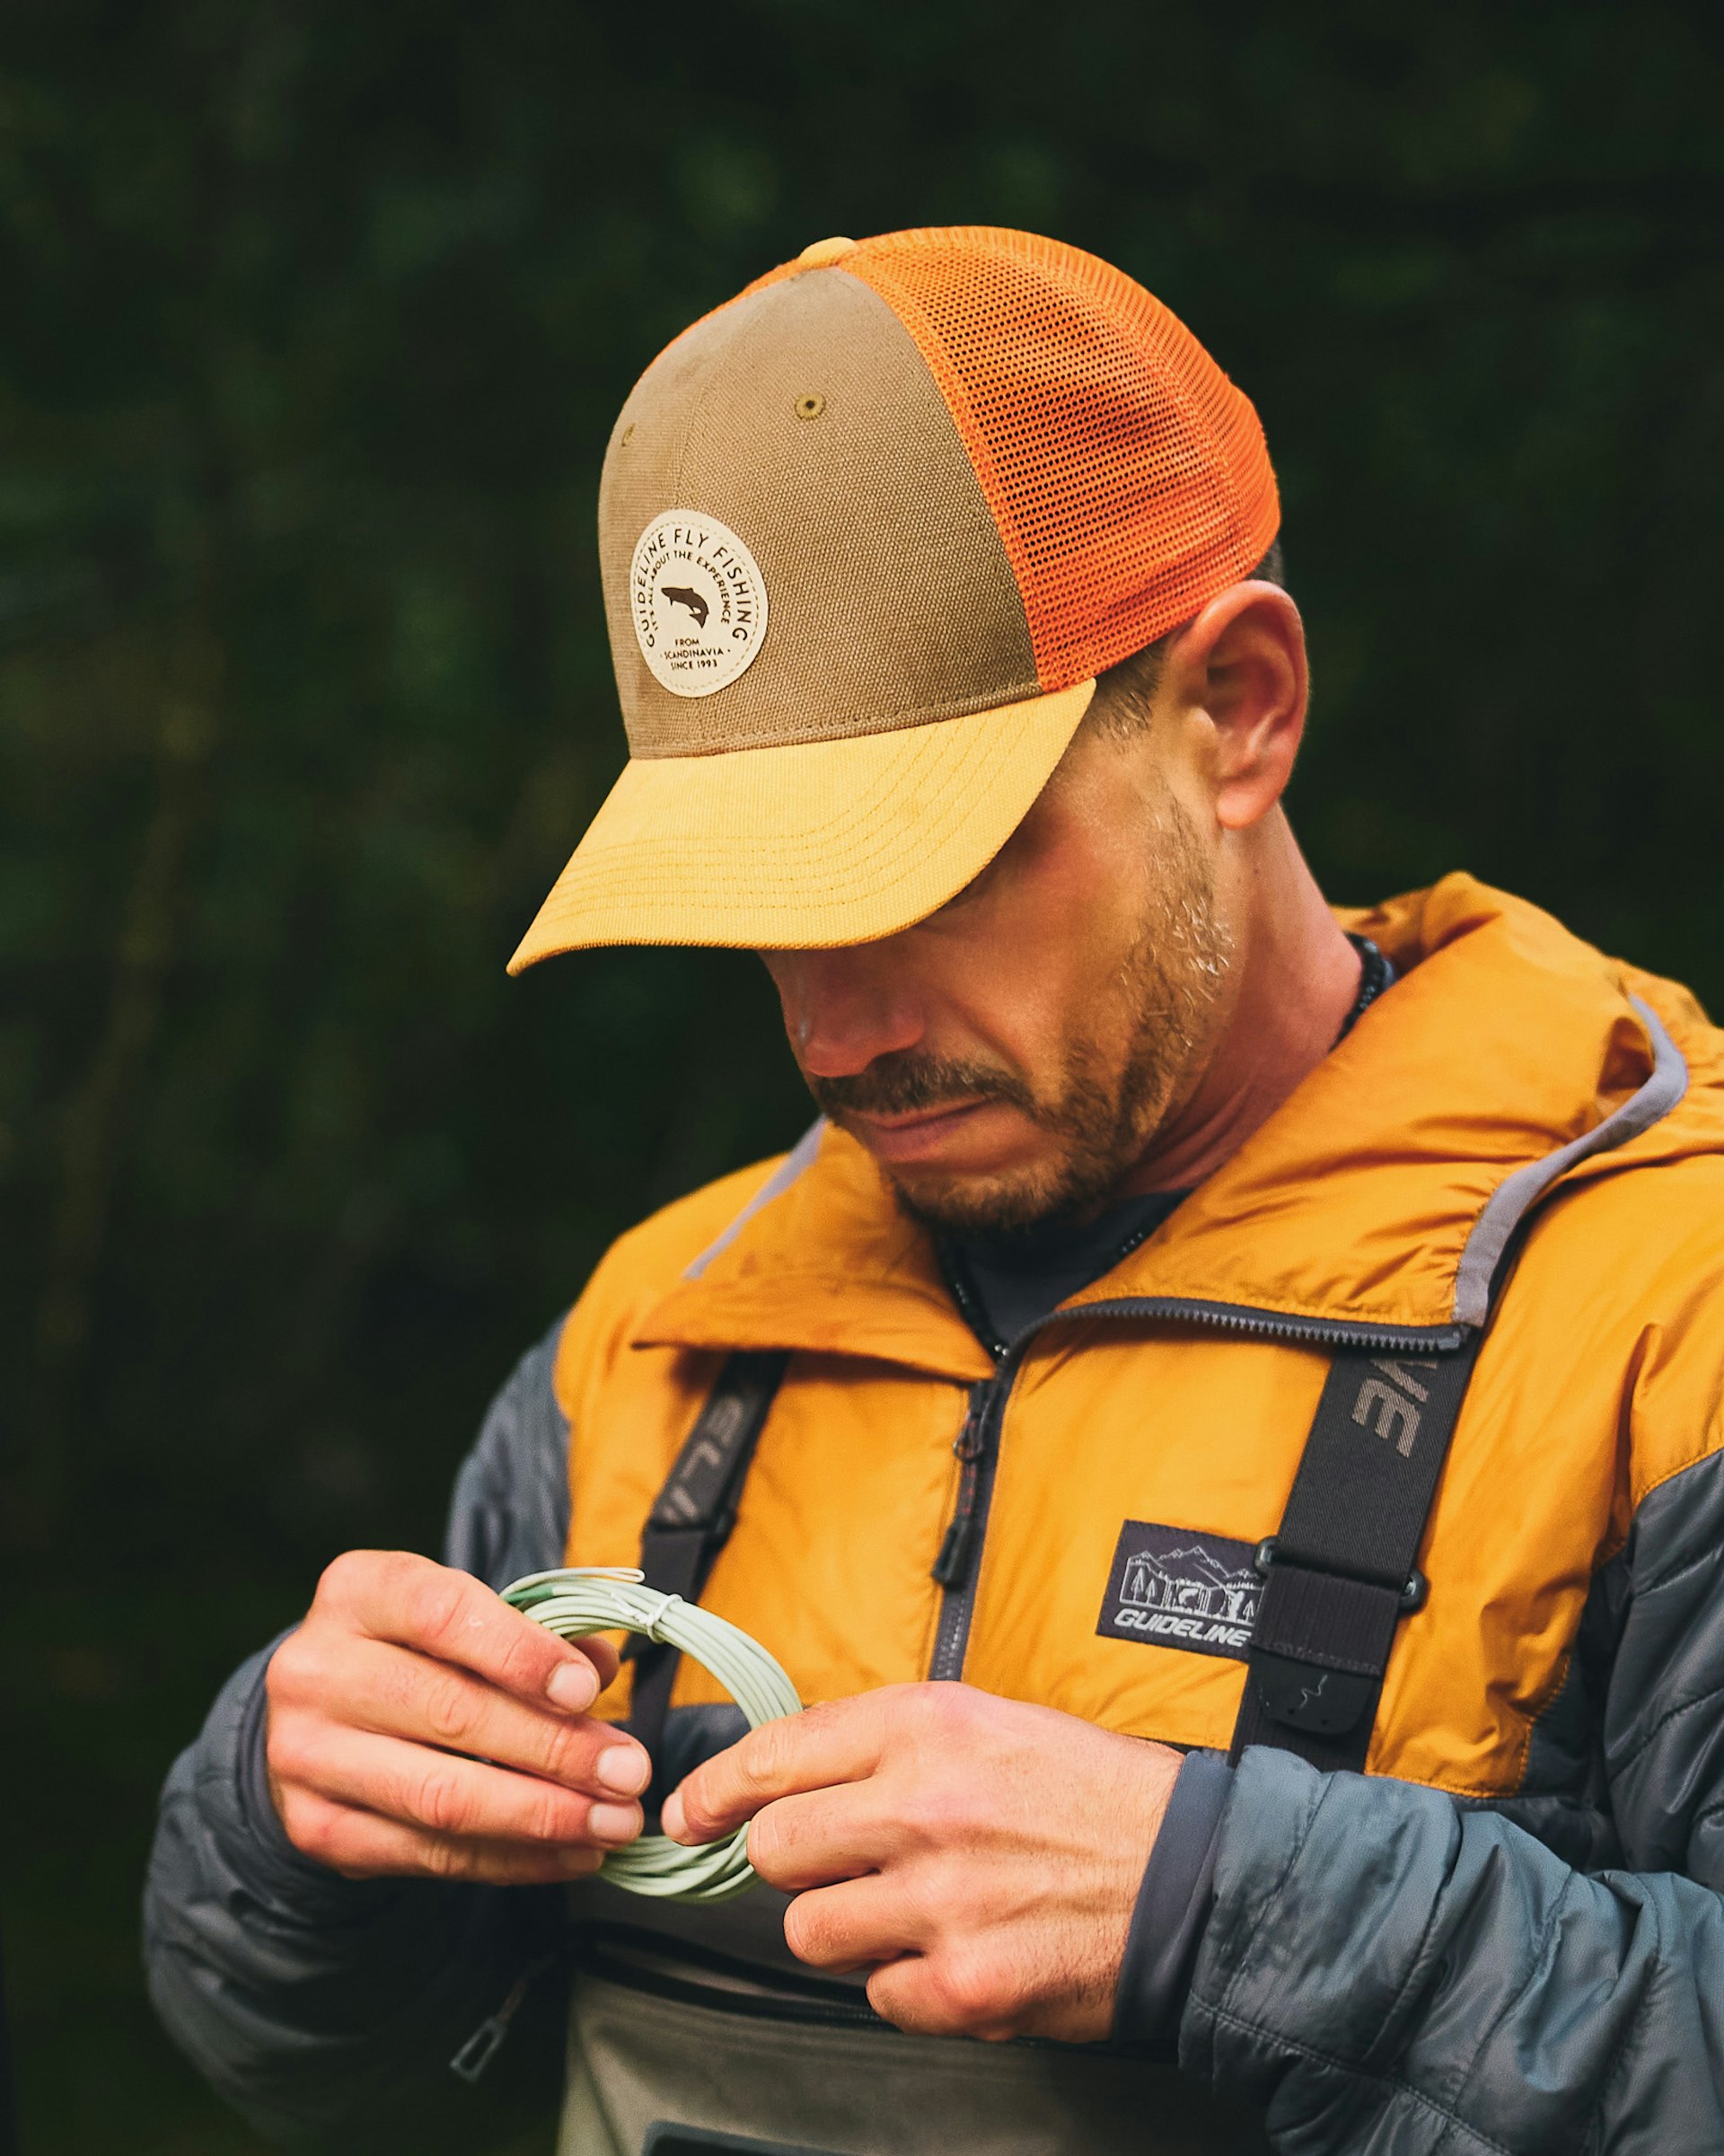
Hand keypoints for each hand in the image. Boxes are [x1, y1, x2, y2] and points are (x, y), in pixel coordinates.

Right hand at [265, 1550, 650, 1883]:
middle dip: (555, 1748)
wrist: (322, 1714)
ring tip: (613, 1822)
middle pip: (450, 1713)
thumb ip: (534, 1631)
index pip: (442, 1614)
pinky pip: (428, 1854)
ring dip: (543, 1816)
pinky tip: (571, 1852)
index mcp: (357, 1592)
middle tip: (630, 1772)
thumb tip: (599, 1667)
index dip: (521, 1654)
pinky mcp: (315, 1828)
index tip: (588, 1690)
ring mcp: (305, 1755)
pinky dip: (512, 1859)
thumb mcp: (463, 1615)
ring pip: (441, 1796)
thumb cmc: (417, 1650)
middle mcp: (316, 1669)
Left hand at [661, 1683, 1179, 2041]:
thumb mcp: (989, 1720)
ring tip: (905, 1909)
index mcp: (927, 1726)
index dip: (716, 1791)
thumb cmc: (1092, 1792)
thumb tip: (785, 1773)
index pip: (775, 1755)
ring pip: (809, 1933)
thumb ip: (886, 1742)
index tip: (692, 1813)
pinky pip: (878, 1996)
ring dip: (842, 1927)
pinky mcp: (967, 1987)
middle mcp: (925, 1807)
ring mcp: (943, 1902)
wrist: (1194, 1876)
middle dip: (790, 1863)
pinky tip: (954, 1950)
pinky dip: (905, 1983)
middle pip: (775, 1850)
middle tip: (832, 1866)